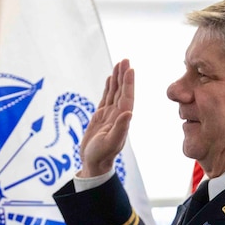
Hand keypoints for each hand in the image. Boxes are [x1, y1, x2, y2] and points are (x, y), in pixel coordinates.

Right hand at [79, 59, 133, 178]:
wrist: (94, 164)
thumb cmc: (101, 155)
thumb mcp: (110, 143)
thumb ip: (120, 128)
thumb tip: (129, 112)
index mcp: (122, 119)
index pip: (126, 97)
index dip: (128, 83)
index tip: (130, 69)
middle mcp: (118, 115)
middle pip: (122, 91)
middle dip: (124, 76)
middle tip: (125, 60)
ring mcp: (110, 115)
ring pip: (115, 92)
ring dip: (117, 79)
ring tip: (119, 63)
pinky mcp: (101, 117)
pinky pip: (106, 98)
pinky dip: (109, 88)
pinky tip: (110, 79)